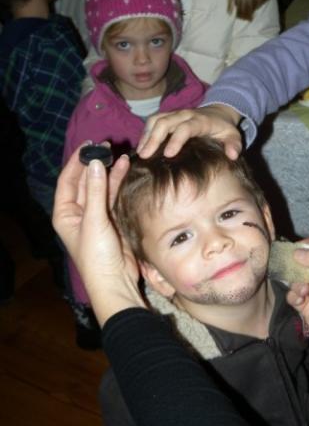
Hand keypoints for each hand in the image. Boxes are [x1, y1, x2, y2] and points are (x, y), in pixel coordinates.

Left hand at [53, 146, 143, 323]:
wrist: (115, 280)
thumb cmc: (97, 254)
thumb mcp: (94, 220)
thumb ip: (96, 190)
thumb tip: (96, 162)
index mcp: (65, 214)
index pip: (68, 180)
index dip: (77, 162)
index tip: (89, 145)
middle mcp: (78, 213)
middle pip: (85, 182)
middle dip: (95, 165)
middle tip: (107, 147)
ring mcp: (96, 216)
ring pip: (101, 188)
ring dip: (110, 172)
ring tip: (121, 156)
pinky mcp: (113, 220)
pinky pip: (114, 197)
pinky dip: (119, 184)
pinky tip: (127, 170)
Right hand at [137, 105, 242, 158]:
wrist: (218, 113)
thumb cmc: (224, 129)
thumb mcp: (234, 136)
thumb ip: (234, 145)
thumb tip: (233, 156)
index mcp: (200, 121)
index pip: (185, 128)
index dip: (176, 140)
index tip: (168, 154)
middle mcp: (185, 114)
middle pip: (165, 122)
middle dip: (154, 138)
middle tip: (145, 156)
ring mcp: (174, 114)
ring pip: (156, 120)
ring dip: (146, 135)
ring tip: (140, 153)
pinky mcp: (167, 116)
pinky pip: (152, 121)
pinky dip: (145, 133)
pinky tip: (142, 148)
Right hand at [286, 232, 308, 357]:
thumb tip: (296, 252)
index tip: (300, 249)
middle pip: (306, 257)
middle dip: (298, 262)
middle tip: (292, 267)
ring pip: (297, 275)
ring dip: (296, 281)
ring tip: (304, 291)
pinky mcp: (306, 304)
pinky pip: (293, 293)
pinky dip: (294, 295)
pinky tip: (300, 301)